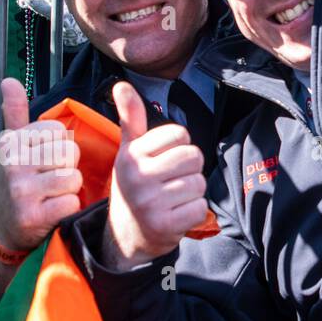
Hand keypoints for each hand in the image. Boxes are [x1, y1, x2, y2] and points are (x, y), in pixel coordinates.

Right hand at [0, 77, 81, 257]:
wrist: (4, 227)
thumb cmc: (16, 181)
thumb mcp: (11, 146)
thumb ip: (16, 113)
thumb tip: (8, 80)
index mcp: (11, 143)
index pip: (60, 131)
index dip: (59, 147)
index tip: (42, 161)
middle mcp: (12, 164)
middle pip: (69, 153)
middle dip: (66, 168)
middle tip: (48, 180)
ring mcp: (21, 191)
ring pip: (73, 178)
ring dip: (69, 190)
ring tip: (51, 196)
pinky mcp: (32, 217)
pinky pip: (71, 203)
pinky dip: (67, 210)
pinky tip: (51, 211)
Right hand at [103, 82, 207, 270]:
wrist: (126, 235)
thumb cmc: (133, 186)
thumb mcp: (128, 152)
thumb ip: (130, 118)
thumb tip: (122, 84)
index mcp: (131, 155)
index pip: (180, 135)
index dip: (178, 147)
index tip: (162, 160)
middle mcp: (138, 177)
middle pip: (193, 156)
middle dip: (189, 169)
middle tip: (171, 181)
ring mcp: (150, 203)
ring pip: (199, 183)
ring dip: (192, 192)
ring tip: (173, 199)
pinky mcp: (164, 225)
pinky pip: (200, 208)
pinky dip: (194, 212)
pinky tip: (176, 215)